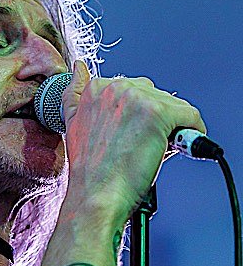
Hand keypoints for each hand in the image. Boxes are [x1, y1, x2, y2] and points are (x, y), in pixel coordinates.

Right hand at [60, 60, 206, 221]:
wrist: (96, 197)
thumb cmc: (90, 171)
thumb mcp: (73, 125)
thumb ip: (76, 93)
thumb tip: (79, 68)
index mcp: (97, 89)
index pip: (136, 92)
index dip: (138, 118)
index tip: (133, 137)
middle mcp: (117, 88)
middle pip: (157, 97)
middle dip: (156, 122)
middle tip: (141, 148)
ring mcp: (139, 99)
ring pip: (175, 107)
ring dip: (172, 130)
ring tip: (152, 152)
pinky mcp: (160, 113)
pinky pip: (191, 117)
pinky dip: (191, 134)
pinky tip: (175, 149)